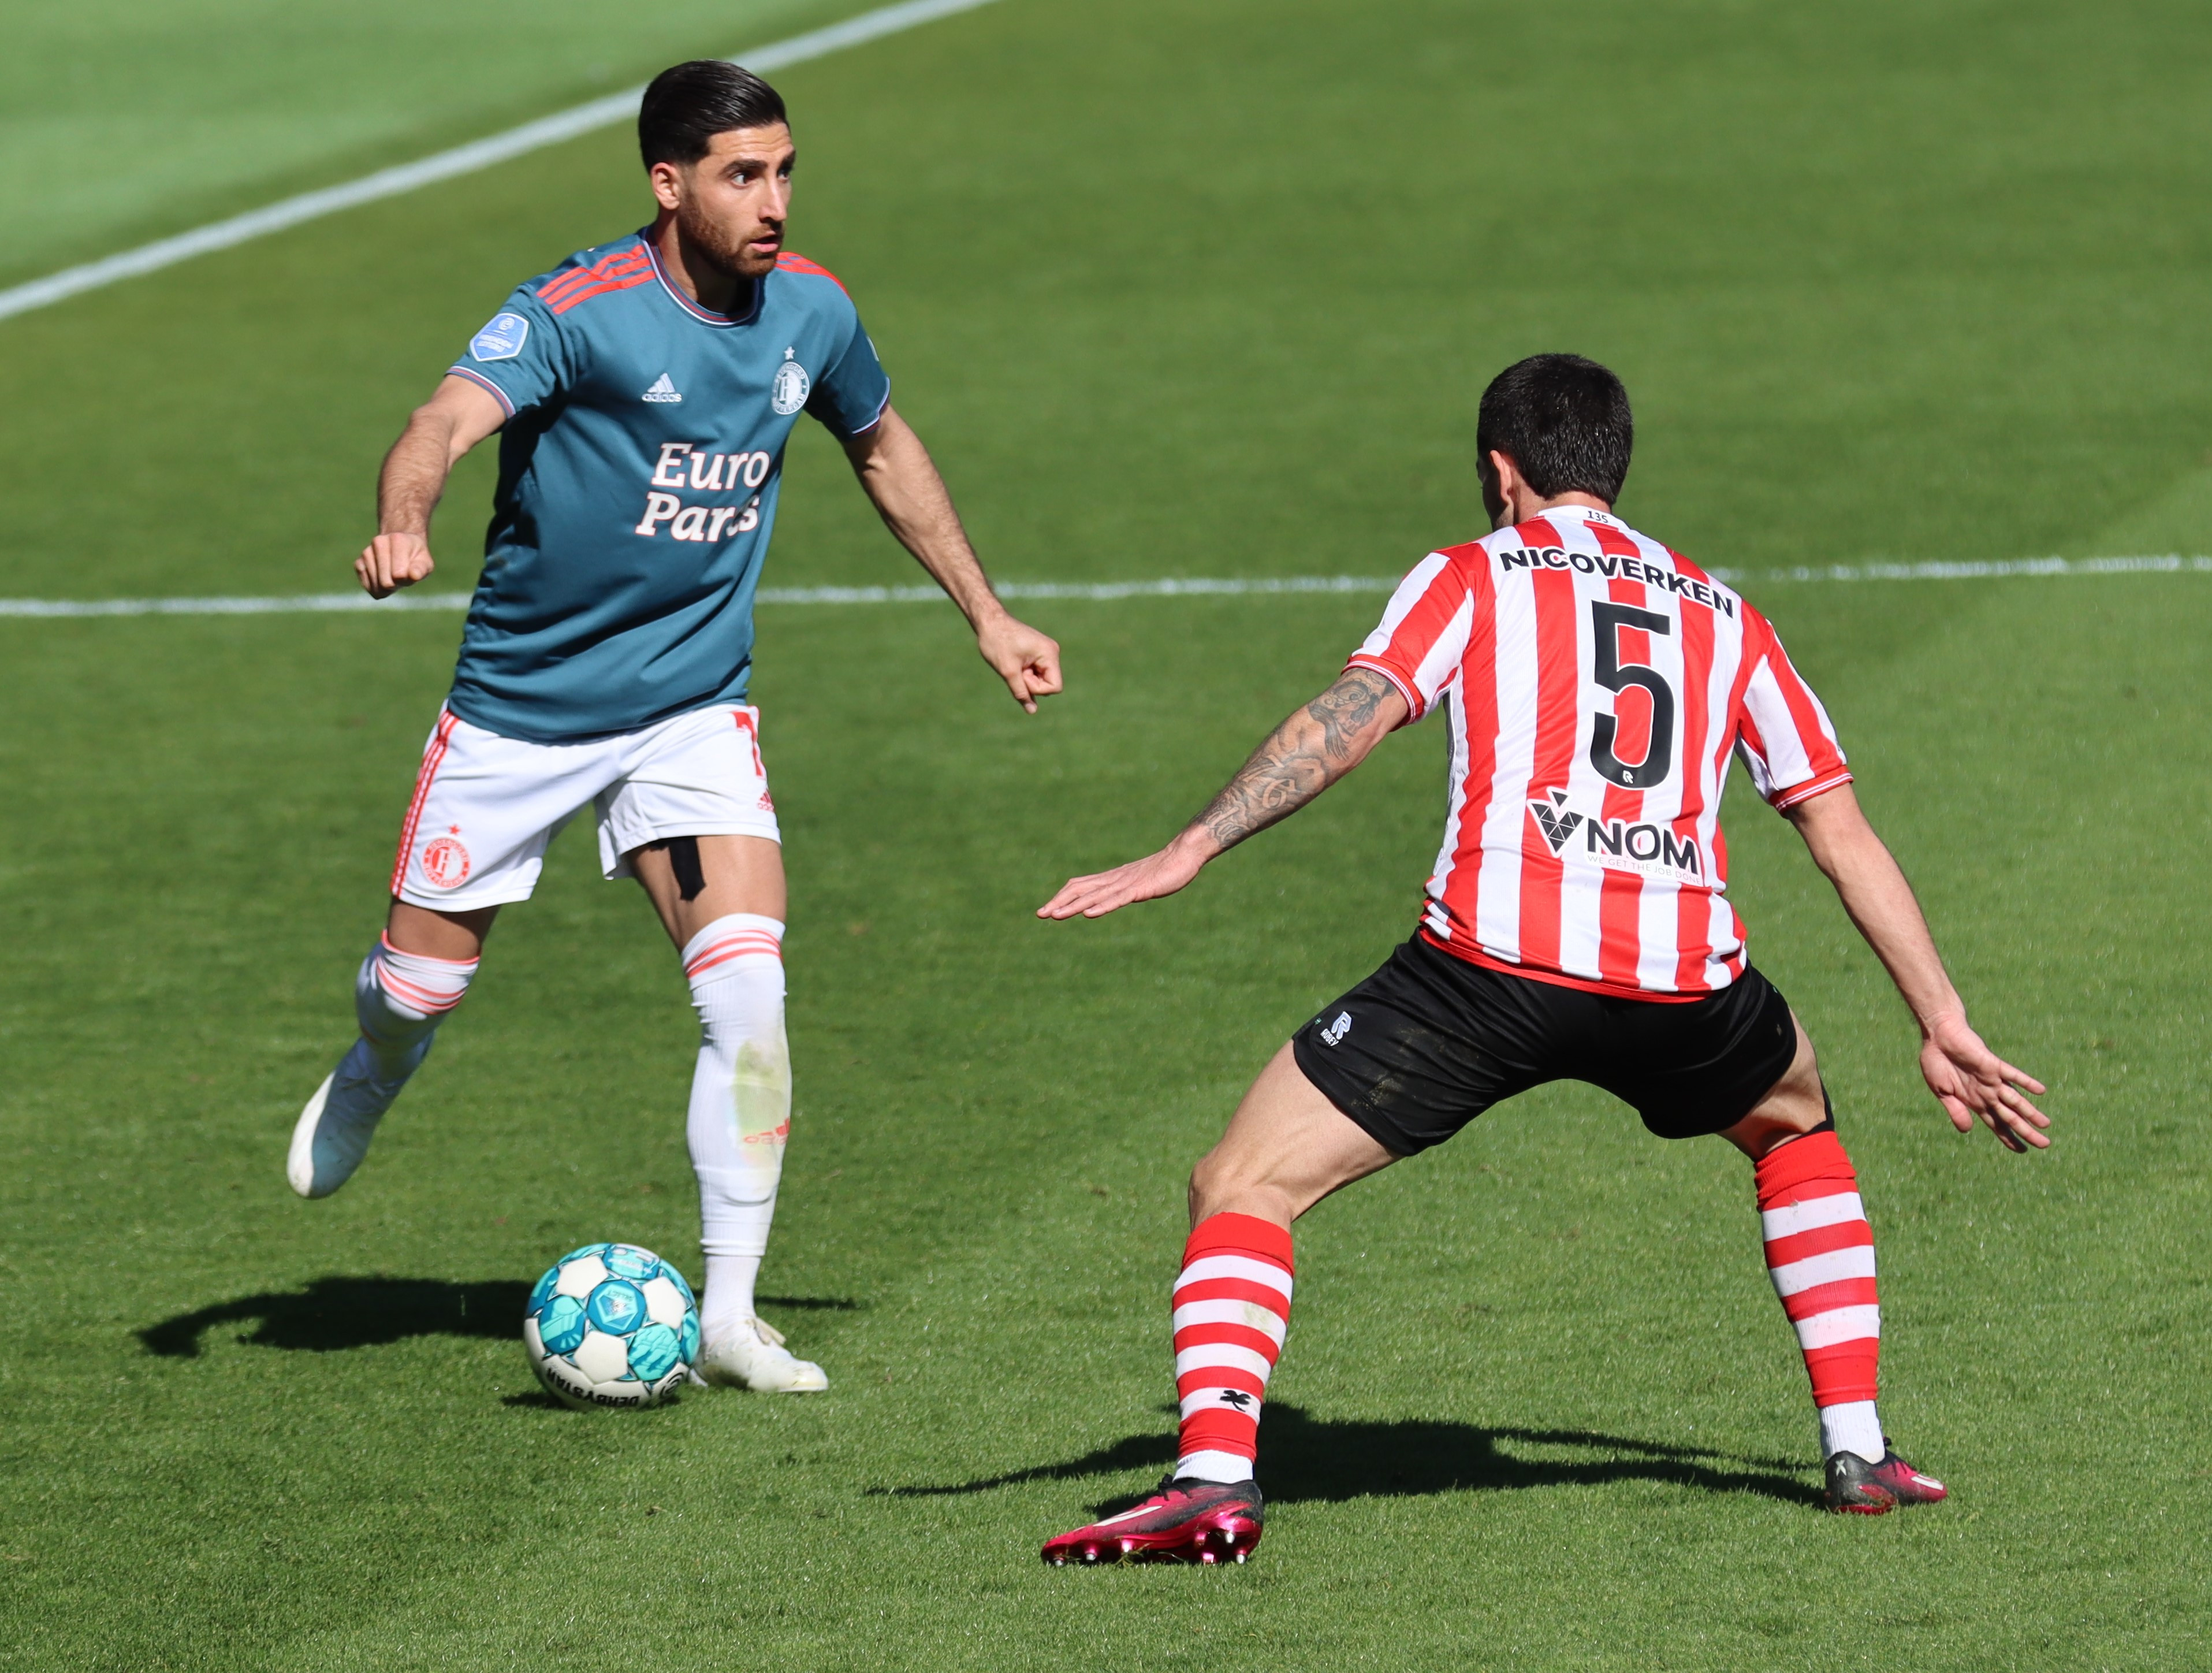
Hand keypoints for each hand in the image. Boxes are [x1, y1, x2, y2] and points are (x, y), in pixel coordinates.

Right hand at [358, 531, 435, 598]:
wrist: (401, 548)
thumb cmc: (415, 558)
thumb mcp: (425, 563)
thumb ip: (421, 569)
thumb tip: (413, 575)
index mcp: (397, 539)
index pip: (398, 575)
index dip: (407, 579)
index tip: (410, 571)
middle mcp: (378, 542)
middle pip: (385, 583)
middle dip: (396, 585)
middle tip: (401, 575)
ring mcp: (366, 552)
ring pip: (376, 586)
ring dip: (387, 587)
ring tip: (393, 575)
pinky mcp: (359, 563)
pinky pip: (368, 586)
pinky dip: (377, 588)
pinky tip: (383, 578)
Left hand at [976, 613, 1061, 712]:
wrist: (989, 621)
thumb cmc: (997, 642)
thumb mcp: (1008, 671)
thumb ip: (1021, 692)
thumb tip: (1032, 711)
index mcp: (1049, 653)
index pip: (1055, 687)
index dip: (1036, 688)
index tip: (1021, 676)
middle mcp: (1052, 652)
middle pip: (1049, 684)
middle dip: (1030, 682)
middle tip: (1015, 668)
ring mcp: (1046, 652)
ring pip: (1042, 679)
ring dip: (1026, 678)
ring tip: (1014, 663)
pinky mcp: (1039, 652)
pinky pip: (1037, 672)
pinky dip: (1025, 672)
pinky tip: (1015, 663)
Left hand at [1038, 836, 1209, 919]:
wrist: (1184, 854)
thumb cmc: (1164, 868)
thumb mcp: (1138, 882)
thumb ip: (1124, 889)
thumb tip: (1111, 898)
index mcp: (1112, 878)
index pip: (1080, 886)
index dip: (1062, 897)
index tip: (1046, 910)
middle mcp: (1114, 879)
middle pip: (1080, 890)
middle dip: (1059, 902)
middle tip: (1040, 914)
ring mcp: (1126, 884)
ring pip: (1094, 896)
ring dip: (1073, 906)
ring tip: (1055, 915)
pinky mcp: (1140, 889)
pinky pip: (1117, 899)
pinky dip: (1101, 907)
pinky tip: (1088, 914)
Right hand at [1918, 1010, 2049, 1150]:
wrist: (1938, 1035)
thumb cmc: (1937, 1061)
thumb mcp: (1940, 1091)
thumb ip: (1955, 1110)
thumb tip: (1967, 1131)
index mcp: (1973, 1101)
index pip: (1996, 1124)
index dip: (2008, 1137)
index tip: (2022, 1150)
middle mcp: (1986, 1093)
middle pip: (2010, 1116)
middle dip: (2026, 1131)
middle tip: (2045, 1144)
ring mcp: (1991, 1080)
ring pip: (2014, 1100)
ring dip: (2030, 1112)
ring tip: (2046, 1125)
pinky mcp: (1992, 1065)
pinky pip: (2012, 1075)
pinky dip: (2025, 1082)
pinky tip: (2040, 1091)